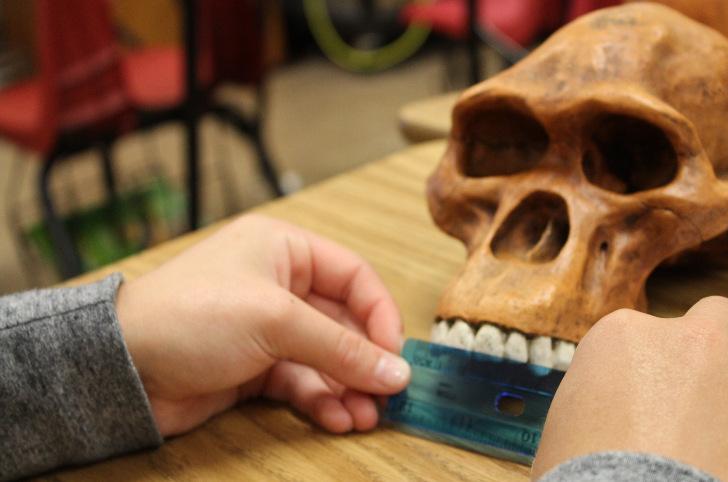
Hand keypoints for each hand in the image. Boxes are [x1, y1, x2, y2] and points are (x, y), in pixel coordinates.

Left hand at [115, 214, 409, 436]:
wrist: (121, 366)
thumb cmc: (187, 316)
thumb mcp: (274, 320)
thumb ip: (340, 347)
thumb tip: (396, 371)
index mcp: (284, 249)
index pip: (354, 277)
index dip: (381, 315)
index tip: (396, 354)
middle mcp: (279, 285)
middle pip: (344, 322)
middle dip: (365, 360)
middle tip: (388, 394)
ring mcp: (267, 328)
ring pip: (325, 357)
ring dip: (348, 386)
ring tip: (366, 416)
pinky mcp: (255, 366)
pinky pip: (302, 381)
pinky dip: (322, 399)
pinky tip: (337, 418)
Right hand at [531, 296, 727, 481]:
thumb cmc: (582, 478)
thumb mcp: (565, 422)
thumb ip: (600, 393)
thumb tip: (620, 403)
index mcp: (627, 338)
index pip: (646, 330)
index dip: (649, 364)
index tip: (645, 393)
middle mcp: (693, 345)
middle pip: (717, 317)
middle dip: (714, 345)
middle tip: (703, 386)